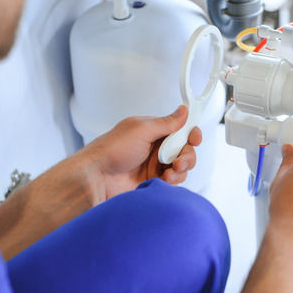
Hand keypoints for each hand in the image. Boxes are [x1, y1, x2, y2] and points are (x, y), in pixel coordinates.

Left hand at [83, 105, 202, 199]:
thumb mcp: (141, 130)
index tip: (194, 138)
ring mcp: (155, 166)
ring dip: (180, 169)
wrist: (97, 177)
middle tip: (179, 161)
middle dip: (187, 155)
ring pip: (182, 167)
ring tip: (169, 172)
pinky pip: (174, 182)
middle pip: (185, 149)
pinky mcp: (154, 182)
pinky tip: (164, 180)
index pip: (180, 129)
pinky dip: (173, 181)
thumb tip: (183, 111)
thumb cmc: (112, 150)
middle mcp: (156, 148)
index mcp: (153, 131)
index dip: (190, 133)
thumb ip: (166, 123)